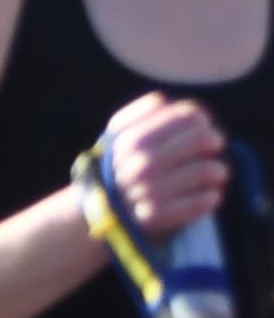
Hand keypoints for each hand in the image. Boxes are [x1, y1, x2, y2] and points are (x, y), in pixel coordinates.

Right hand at [99, 89, 229, 244]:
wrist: (99, 208)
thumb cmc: (119, 163)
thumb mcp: (118, 132)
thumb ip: (140, 112)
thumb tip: (165, 101)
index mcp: (134, 139)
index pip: (188, 117)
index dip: (201, 120)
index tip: (201, 127)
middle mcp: (142, 164)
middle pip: (201, 139)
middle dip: (214, 141)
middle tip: (214, 147)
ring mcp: (150, 192)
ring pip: (207, 171)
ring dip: (217, 170)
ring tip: (214, 173)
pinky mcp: (158, 216)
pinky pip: (201, 203)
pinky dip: (211, 197)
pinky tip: (208, 194)